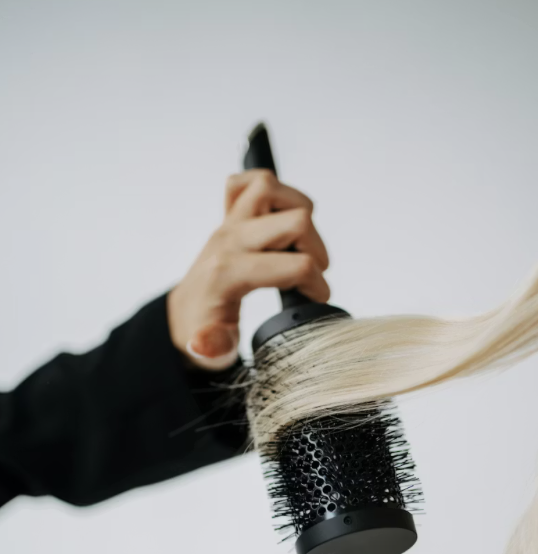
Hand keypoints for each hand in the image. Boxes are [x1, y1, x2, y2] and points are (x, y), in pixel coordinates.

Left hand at [167, 168, 330, 369]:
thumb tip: (203, 345)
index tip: (316, 299)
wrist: (184, 315)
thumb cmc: (202, 330)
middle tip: (313, 274)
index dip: (317, 284)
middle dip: (317, 249)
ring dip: (298, 212)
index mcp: (229, 273)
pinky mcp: (229, 216)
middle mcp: (229, 240)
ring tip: (301, 244)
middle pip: (295, 220)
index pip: (294, 265)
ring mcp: (229, 224)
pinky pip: (248, 182)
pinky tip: (277, 219)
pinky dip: (269, 191)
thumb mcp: (209, 352)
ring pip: (271, 188)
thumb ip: (212, 348)